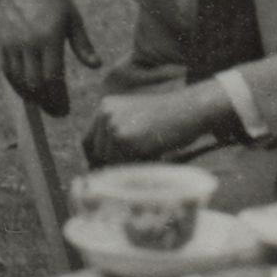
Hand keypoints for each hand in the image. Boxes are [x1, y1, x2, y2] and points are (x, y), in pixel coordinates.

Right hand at [0, 0, 98, 116]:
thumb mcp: (73, 17)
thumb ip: (83, 44)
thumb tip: (96, 66)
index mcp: (50, 36)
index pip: (53, 78)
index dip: (59, 99)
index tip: (65, 110)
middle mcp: (29, 42)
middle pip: (35, 84)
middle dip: (46, 102)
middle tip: (57, 112)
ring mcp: (13, 42)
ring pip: (20, 80)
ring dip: (32, 96)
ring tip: (44, 103)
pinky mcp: (1, 41)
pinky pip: (8, 71)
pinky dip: (17, 85)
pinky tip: (27, 90)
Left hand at [83, 87, 220, 166]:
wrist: (189, 109)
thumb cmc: (167, 119)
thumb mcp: (135, 120)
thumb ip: (115, 136)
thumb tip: (96, 167)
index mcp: (105, 107)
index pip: (87, 141)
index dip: (95, 158)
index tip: (105, 170)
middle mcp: (105, 114)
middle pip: (97, 153)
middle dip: (114, 162)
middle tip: (138, 158)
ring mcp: (113, 125)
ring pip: (110, 161)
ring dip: (128, 163)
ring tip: (149, 150)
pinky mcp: (124, 138)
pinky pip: (123, 164)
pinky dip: (137, 165)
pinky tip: (153, 152)